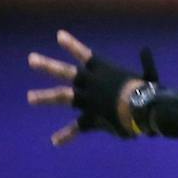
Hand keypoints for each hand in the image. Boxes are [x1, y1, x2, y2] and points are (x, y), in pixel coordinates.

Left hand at [26, 30, 155, 143]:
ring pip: (62, 97)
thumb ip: (146, 63)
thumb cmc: (148, 91)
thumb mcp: (148, 75)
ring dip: (45, 97)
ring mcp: (88, 100)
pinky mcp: (90, 118)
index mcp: (103, 70)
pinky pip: (76, 127)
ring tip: (30, 98)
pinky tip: (54, 141)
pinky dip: (66, 135)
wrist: (141, 108)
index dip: (71, 45)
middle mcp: (90, 83)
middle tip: (31, 59)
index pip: (83, 54)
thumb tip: (146, 50)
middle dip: (47, 65)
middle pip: (64, 72)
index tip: (58, 35)